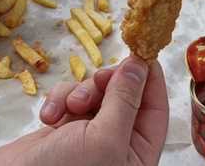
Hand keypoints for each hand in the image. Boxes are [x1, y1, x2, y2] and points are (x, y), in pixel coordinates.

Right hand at [0, 57, 168, 165]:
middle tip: (97, 79)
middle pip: (124, 94)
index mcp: (138, 153)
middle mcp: (117, 144)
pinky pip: (68, 99)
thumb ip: (125, 100)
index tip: (141, 52)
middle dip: (108, 84)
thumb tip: (140, 66)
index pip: (156, 107)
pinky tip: (48, 118)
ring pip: (94, 93)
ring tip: (69, 109)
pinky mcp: (62, 130)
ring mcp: (88, 136)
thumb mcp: (104, 138)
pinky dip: (59, 101)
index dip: (150, 78)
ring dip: (79, 93)